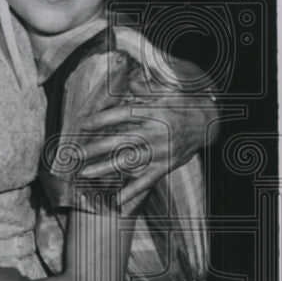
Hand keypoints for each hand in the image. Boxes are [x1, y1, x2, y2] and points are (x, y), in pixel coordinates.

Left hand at [77, 78, 218, 204]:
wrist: (207, 124)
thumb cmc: (182, 105)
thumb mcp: (165, 91)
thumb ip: (143, 89)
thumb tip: (124, 81)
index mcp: (153, 112)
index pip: (122, 115)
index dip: (101, 119)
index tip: (83, 124)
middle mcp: (155, 132)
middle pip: (119, 141)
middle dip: (94, 149)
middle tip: (74, 155)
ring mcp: (160, 151)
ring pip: (128, 162)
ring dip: (105, 169)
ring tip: (85, 174)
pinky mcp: (166, 166)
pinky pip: (147, 180)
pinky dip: (132, 191)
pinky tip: (117, 199)